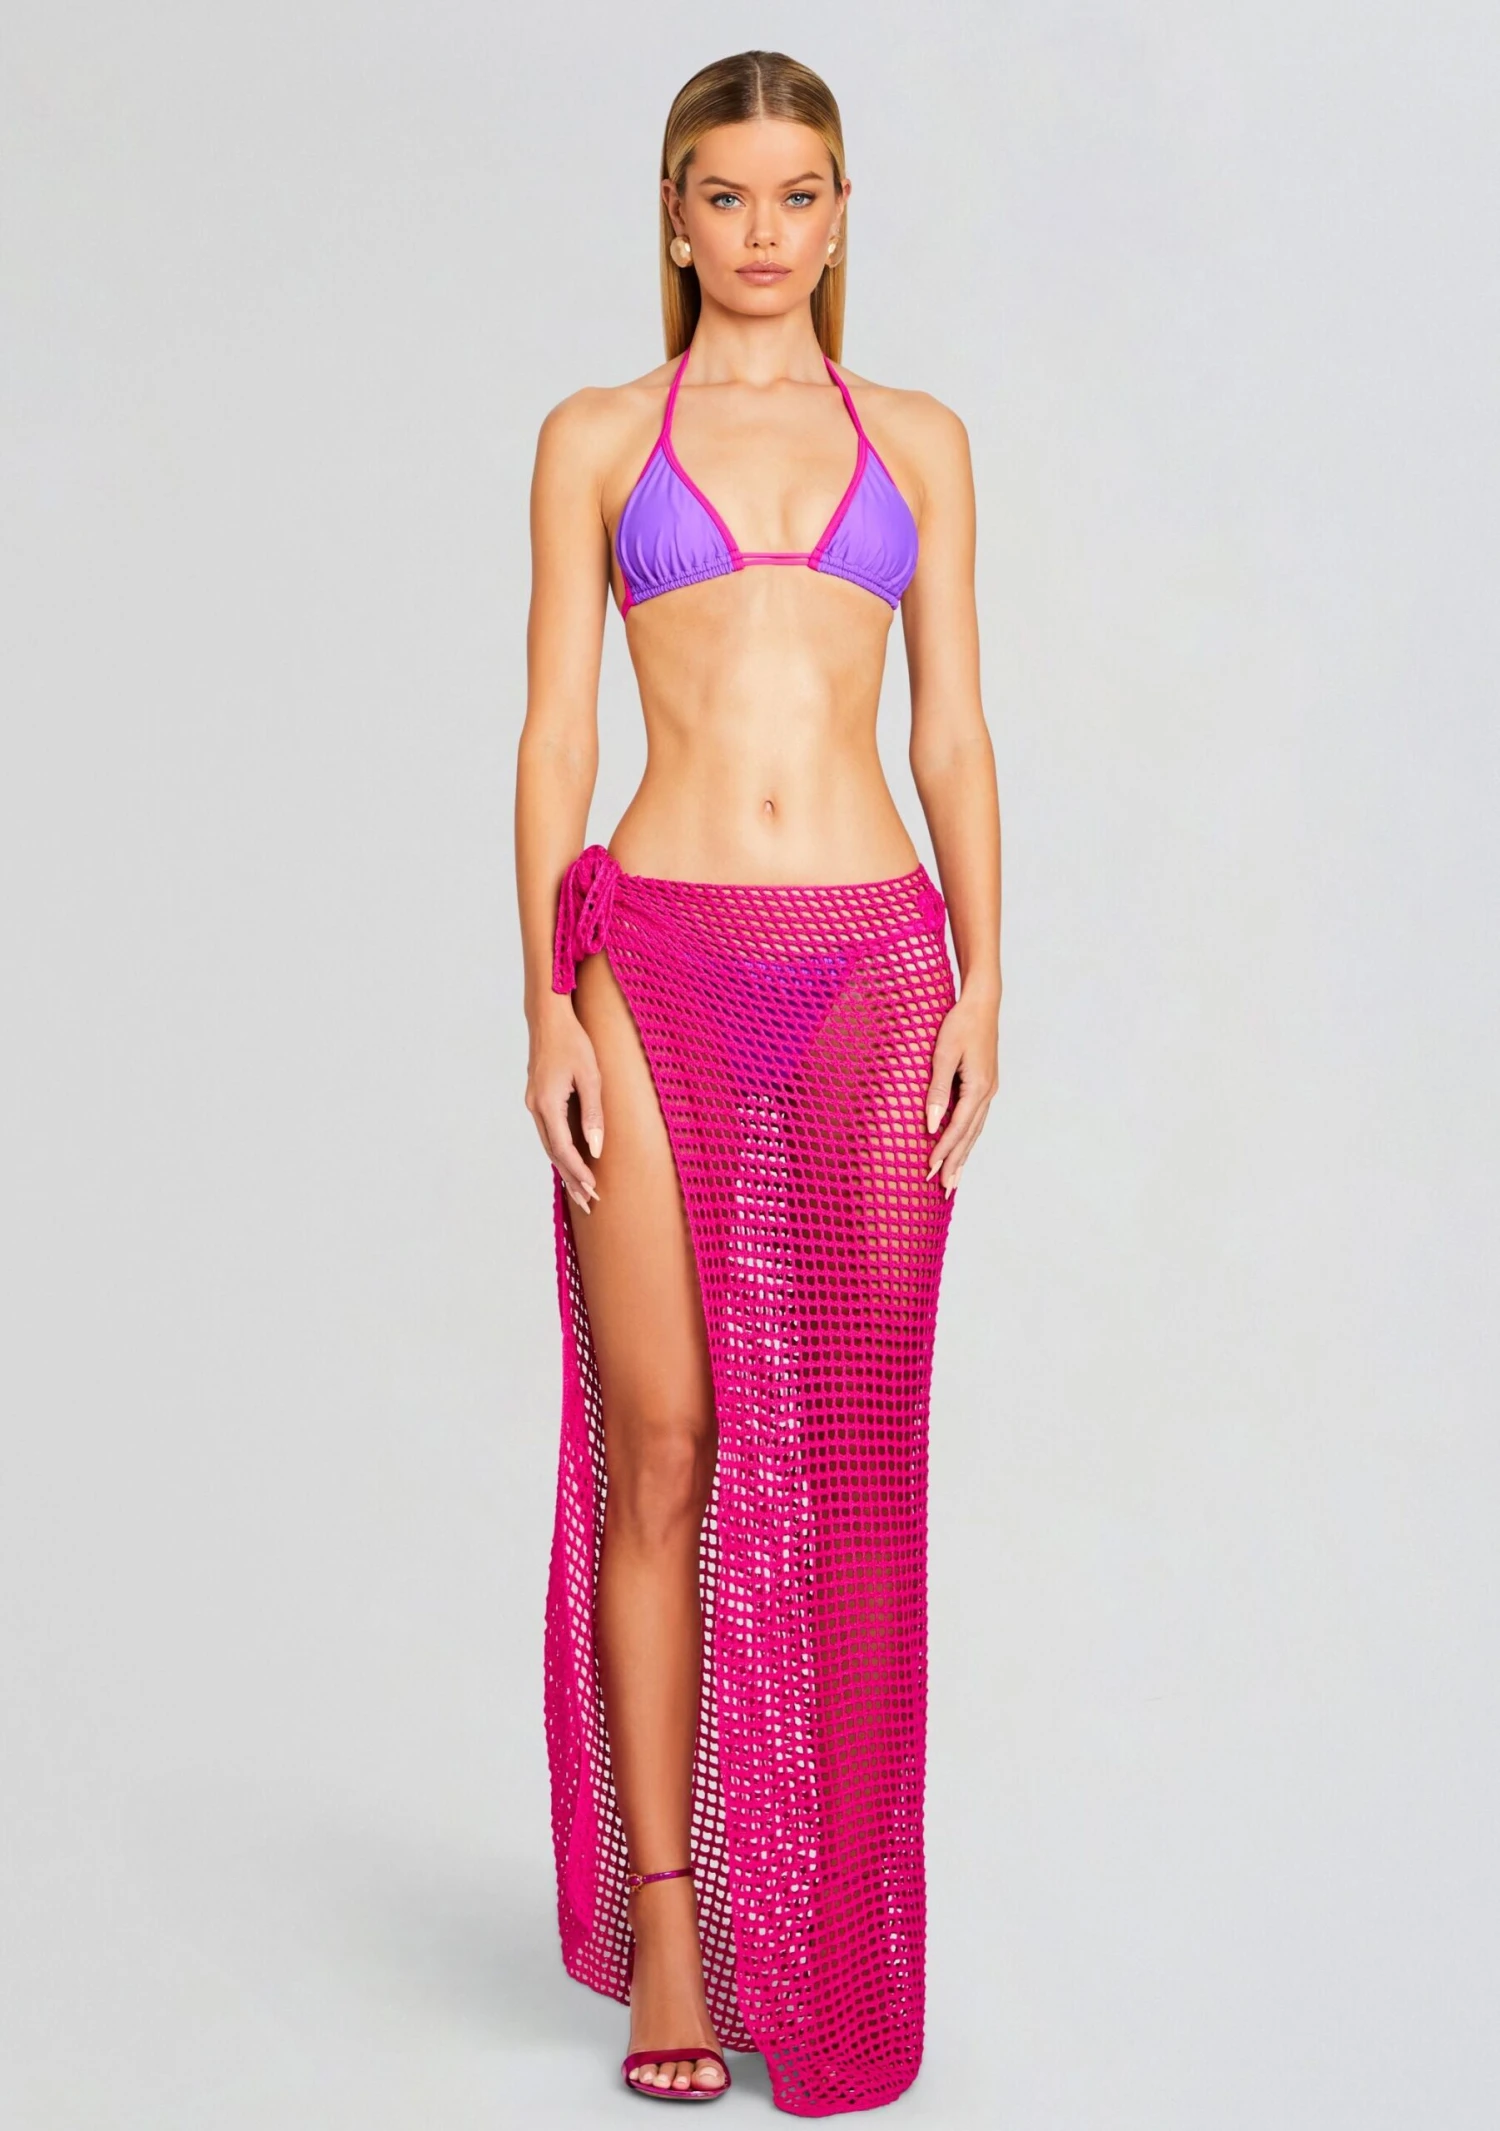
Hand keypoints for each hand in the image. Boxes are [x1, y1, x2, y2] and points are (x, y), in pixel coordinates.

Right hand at [525, 1000, 604, 1213]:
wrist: (548, 1019)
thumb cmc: (573, 1042)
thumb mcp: (591, 1076)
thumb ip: (593, 1114)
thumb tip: (595, 1148)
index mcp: (547, 1104)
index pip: (562, 1149)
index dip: (577, 1172)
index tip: (592, 1189)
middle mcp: (535, 1108)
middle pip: (553, 1153)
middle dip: (571, 1179)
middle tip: (588, 1202)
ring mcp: (533, 1104)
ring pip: (549, 1146)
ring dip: (565, 1169)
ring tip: (581, 1192)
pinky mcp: (537, 1100)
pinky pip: (548, 1133)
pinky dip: (560, 1152)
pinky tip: (570, 1163)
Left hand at [923, 989, 998, 1195]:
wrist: (982, 1003)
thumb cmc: (960, 1024)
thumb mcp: (944, 1054)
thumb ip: (937, 1089)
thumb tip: (931, 1123)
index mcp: (978, 1088)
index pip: (957, 1128)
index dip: (943, 1151)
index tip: (929, 1170)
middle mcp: (987, 1093)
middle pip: (969, 1136)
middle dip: (955, 1163)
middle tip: (944, 1189)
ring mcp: (989, 1090)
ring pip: (974, 1131)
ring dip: (963, 1156)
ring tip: (954, 1180)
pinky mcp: (985, 1085)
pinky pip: (975, 1120)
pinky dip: (968, 1139)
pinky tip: (962, 1148)